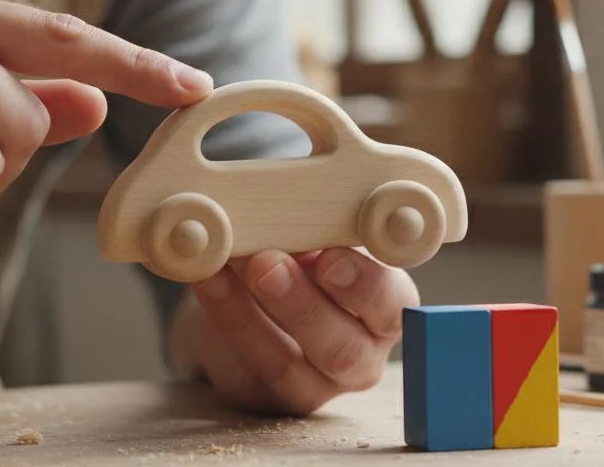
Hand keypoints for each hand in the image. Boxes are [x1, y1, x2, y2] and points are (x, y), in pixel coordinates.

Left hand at [170, 247, 419, 415]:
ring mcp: (315, 382)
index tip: (329, 257)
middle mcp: (361, 352)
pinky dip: (226, 319)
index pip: (394, 306)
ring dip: (250, 316)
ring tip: (227, 271)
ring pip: (287, 366)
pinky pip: (246, 365)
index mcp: (386, 306)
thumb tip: (287, 210)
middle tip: (267, 264)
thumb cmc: (305, 258)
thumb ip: (316, 233)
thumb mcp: (320, 240)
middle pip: (344, 349)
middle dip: (302, 305)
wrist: (258, 297)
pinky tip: (209, 282)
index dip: (366, 286)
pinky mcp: (269, 393)